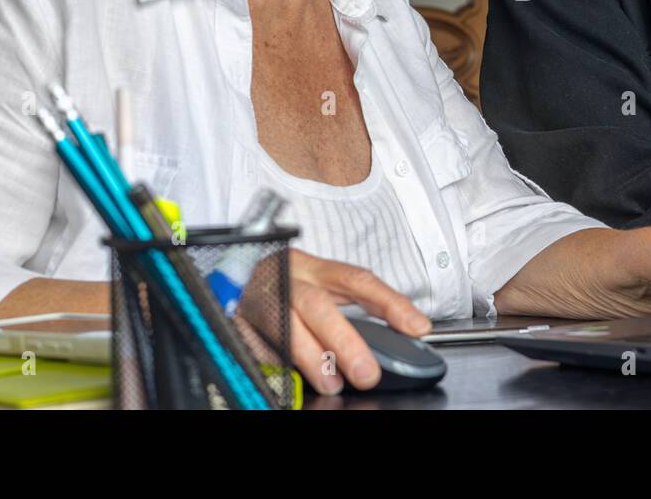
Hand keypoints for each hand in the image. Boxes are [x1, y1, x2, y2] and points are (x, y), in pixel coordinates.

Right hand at [237, 248, 430, 395]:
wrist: (233, 276)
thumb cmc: (290, 285)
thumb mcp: (326, 285)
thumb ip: (361, 304)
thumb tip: (407, 331)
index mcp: (316, 267)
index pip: (357, 279)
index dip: (389, 302)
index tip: (417, 327)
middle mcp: (288, 279)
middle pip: (316, 306)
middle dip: (344, 342)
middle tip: (366, 373)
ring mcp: (261, 300)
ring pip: (285, 327)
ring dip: (312, 360)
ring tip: (333, 383)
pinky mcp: (239, 321)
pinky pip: (259, 345)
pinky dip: (280, 365)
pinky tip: (296, 378)